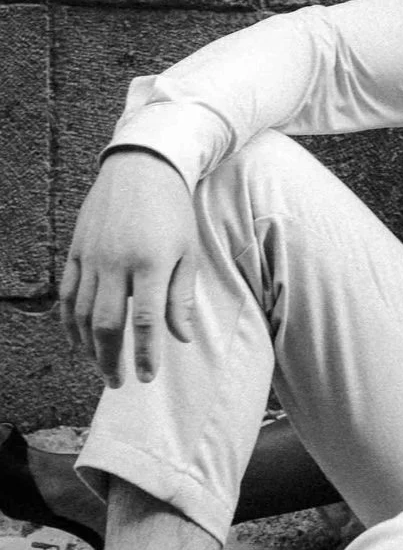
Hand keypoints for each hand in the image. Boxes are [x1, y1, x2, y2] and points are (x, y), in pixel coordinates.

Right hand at [60, 149, 198, 385]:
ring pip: (81, 315)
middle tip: (118, 382)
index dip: (145, 354)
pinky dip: (69, 324)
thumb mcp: (188, 249)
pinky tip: (78, 342)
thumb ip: (182, 295)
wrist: (143, 166)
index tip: (147, 377)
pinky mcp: (75, 251)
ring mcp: (92, 257)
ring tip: (102, 367)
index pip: (145, 321)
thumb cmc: (173, 209)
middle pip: (107, 325)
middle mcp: (117, 262)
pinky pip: (67, 296)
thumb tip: (180, 337)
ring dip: (89, 348)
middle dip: (111, 359)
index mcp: (151, 262)